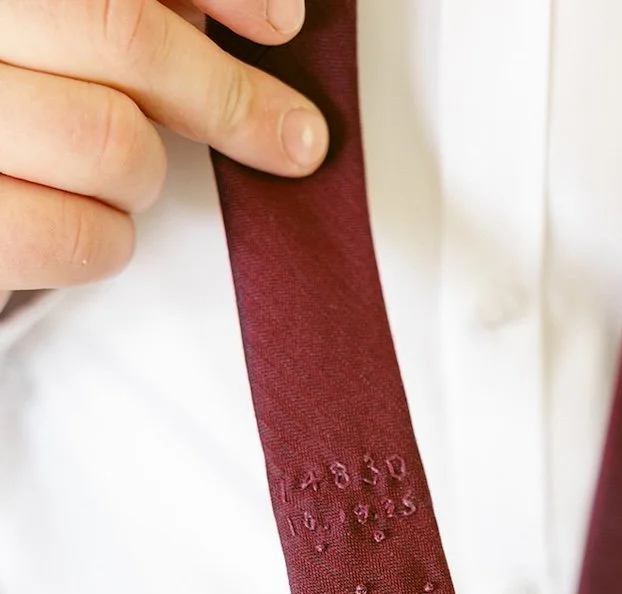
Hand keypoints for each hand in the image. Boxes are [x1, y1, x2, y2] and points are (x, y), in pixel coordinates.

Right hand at [0, 0, 327, 295]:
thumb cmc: (12, 96)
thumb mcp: (56, 37)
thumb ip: (132, 11)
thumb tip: (251, 19)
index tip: (283, 23)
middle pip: (127, 36)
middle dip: (226, 97)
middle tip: (289, 137)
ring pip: (113, 142)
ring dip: (147, 174)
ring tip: (123, 174)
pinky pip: (84, 235)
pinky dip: (113, 239)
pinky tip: (94, 224)